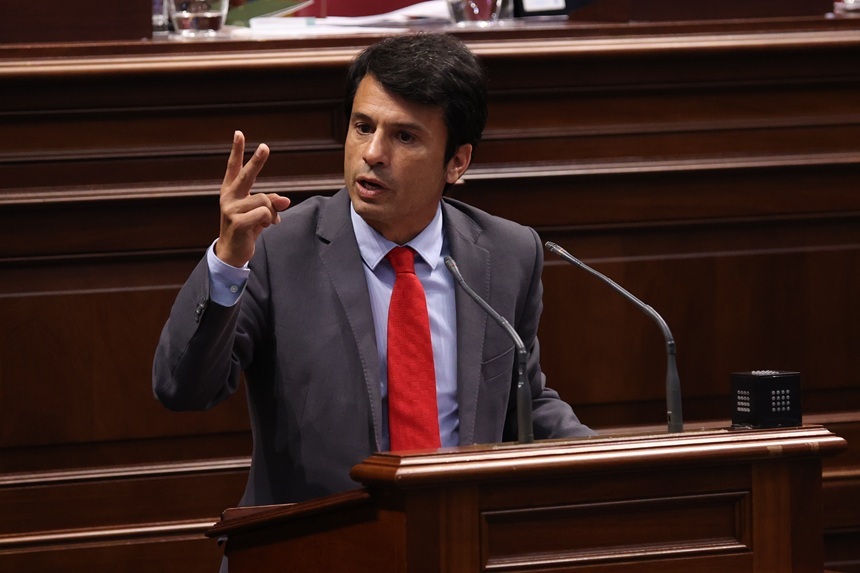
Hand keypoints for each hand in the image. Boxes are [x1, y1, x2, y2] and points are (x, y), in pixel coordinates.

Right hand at [216, 130, 290, 266]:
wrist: (233, 251)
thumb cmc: (247, 227)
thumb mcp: (260, 212)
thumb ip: (272, 202)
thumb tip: (285, 200)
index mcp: (231, 190)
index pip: (233, 167)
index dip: (237, 150)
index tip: (239, 133)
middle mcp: (228, 197)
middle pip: (246, 175)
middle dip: (257, 161)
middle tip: (265, 147)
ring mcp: (231, 209)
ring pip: (264, 201)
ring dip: (271, 212)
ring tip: (266, 222)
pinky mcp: (236, 222)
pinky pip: (263, 213)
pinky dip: (269, 220)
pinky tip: (264, 227)